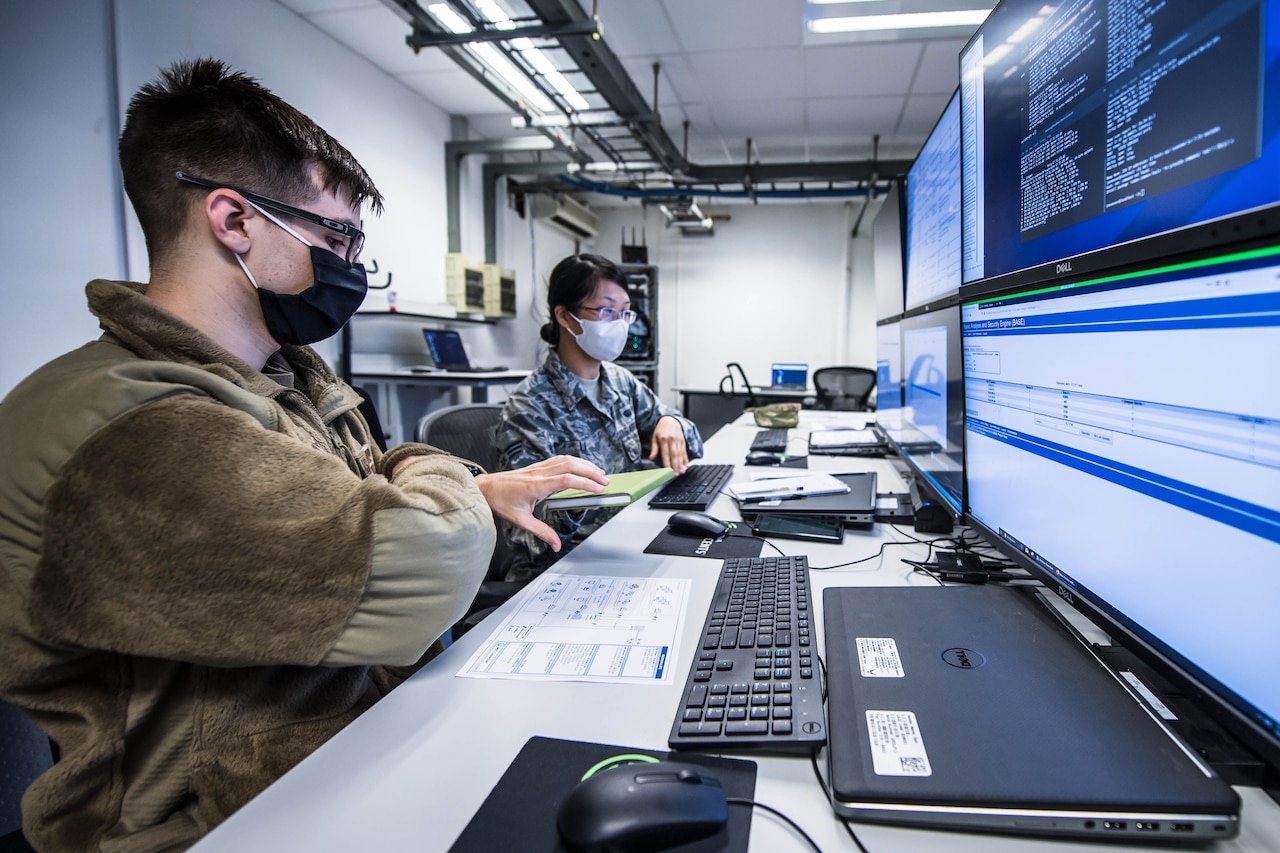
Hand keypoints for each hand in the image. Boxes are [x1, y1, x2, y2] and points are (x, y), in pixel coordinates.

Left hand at [474, 456, 608, 551]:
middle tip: (606, 481)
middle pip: (571, 465)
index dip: (585, 483)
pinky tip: (581, 467)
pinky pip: (560, 459)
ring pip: (566, 459)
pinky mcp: (537, 466)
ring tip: (599, 473)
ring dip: (585, 464)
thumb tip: (556, 544)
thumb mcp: (521, 521)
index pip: (566, 480)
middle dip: (591, 471)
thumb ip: (542, 532)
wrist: (485, 488)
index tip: (599, 488)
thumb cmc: (500, 502)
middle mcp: (539, 473)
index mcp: (536, 485)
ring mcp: (538, 467)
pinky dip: (574, 461)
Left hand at [648, 416, 689, 473]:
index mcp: (663, 439)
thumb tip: (651, 457)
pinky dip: (686, 459)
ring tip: (681, 471)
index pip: (665, 453)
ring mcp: (679, 440)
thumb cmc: (661, 429)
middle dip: (675, 465)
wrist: (670, 419)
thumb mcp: (655, 437)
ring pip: (680, 454)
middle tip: (676, 474)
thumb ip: (654, 448)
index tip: (668, 470)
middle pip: (674, 455)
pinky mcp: (683, 441)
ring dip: (681, 464)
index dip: (667, 462)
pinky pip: (684, 451)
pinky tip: (686, 465)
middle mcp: (672, 440)